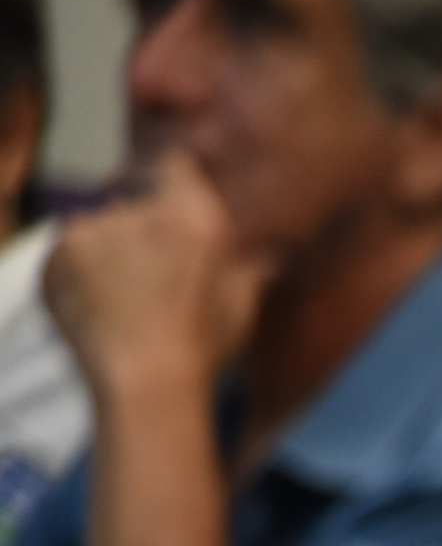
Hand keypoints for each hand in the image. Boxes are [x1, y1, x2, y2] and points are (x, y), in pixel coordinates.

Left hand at [45, 154, 264, 400]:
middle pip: (136, 200)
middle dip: (142, 226)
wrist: (145, 383)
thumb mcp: (240, 307)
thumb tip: (276, 256)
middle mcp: (141, 211)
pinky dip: (82, 268)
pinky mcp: (62, 249)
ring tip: (126, 295)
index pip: (175, 163)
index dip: (173, 176)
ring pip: (102, 225)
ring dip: (110, 248)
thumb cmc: (202, 347)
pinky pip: (72, 249)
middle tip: (154, 273)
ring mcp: (95, 228)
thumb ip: (252, 270)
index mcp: (193, 217)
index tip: (173, 192)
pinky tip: (102, 301)